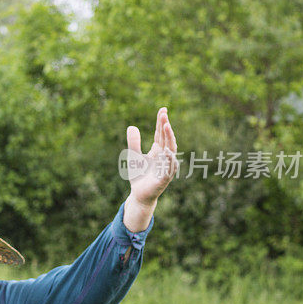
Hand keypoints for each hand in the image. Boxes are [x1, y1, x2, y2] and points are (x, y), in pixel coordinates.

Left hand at [123, 107, 177, 231]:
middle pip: (167, 139)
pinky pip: (168, 168)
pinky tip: (167, 152)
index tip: (163, 109)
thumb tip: (132, 126)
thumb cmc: (139, 175)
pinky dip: (169, 160)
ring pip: (170, 151)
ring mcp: (166, 167)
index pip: (161, 134)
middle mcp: (164, 158)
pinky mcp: (164, 179)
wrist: (139, 194)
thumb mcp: (133, 156)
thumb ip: (133, 142)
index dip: (162, 122)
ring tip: (167, 126)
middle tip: (164, 114)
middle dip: (166, 127)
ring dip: (169, 139)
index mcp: (158, 151)